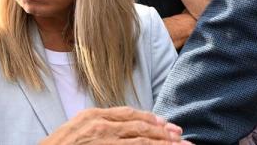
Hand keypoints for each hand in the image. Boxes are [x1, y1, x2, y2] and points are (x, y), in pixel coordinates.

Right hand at [39, 107, 188, 143]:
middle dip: (164, 132)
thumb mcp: (75, 132)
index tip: (167, 125)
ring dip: (163, 143)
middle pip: (140, 125)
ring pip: (142, 139)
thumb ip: (96, 126)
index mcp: (93, 116)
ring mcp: (103, 139)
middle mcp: (100, 124)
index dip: (151, 119)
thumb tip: (118, 130)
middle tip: (181, 137)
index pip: (130, 114)